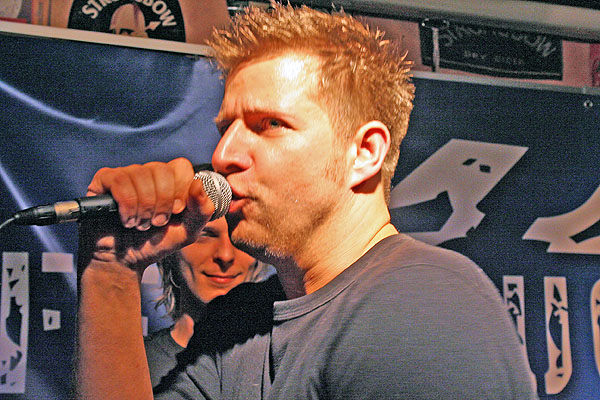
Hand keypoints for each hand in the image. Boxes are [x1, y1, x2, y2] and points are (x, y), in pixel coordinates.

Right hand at [80, 158, 213, 272]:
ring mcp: (126, 174)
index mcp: (170, 180)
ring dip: (145, 208)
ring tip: (141, 224)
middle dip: (163, 202)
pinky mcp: (104, 181)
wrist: (125, 261)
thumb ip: (202, 210)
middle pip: (162, 169)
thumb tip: (198, 184)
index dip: (181, 189)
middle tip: (157, 222)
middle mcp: (148, 173)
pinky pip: (120, 181)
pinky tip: (127, 220)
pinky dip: (128, 205)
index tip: (177, 211)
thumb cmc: (155, 244)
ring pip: (141, 175)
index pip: (181, 166)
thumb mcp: (188, 231)